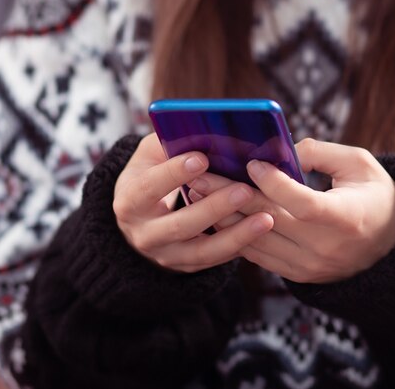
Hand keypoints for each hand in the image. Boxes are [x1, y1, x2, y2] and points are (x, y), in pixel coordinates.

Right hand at [113, 133, 273, 272]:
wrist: (140, 215)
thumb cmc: (152, 173)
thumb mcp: (152, 155)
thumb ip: (173, 142)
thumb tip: (208, 129)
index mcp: (129, 200)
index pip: (149, 188)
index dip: (174, 174)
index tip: (202, 158)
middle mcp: (143, 233)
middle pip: (180, 225)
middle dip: (214, 207)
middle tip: (246, 190)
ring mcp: (164, 255)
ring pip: (202, 251)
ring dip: (236, 235)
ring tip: (265, 218)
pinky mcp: (185, 266)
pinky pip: (215, 261)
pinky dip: (239, 247)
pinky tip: (261, 233)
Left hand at [187, 138, 394, 282]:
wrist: (391, 249)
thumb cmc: (376, 198)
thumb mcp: (362, 166)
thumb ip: (322, 153)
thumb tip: (281, 151)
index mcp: (345, 218)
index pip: (303, 204)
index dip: (275, 183)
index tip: (251, 163)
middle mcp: (325, 247)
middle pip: (268, 220)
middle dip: (229, 194)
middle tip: (198, 173)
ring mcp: (309, 265)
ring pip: (255, 240)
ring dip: (221, 216)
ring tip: (195, 192)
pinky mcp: (297, 275)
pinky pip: (258, 256)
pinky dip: (233, 235)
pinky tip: (212, 216)